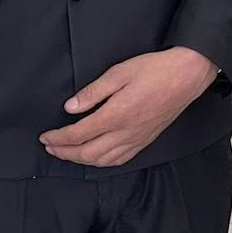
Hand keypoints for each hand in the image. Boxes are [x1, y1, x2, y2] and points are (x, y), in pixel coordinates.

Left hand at [40, 47, 217, 166]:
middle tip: (49, 147)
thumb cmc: (154, 70)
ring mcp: (136, 139)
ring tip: (66, 153)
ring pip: (102, 160)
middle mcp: (125, 132)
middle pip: (87, 153)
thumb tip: (70, 108)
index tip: (45, 136)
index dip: (58, 138)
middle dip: (64, 153)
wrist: (186, 77)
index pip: (78, 134)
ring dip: (80, 160)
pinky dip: (102, 163)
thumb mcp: (119, 72)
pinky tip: (95, 157)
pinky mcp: (145, 140)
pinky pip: (120, 160)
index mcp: (115, 115)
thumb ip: (93, 92)